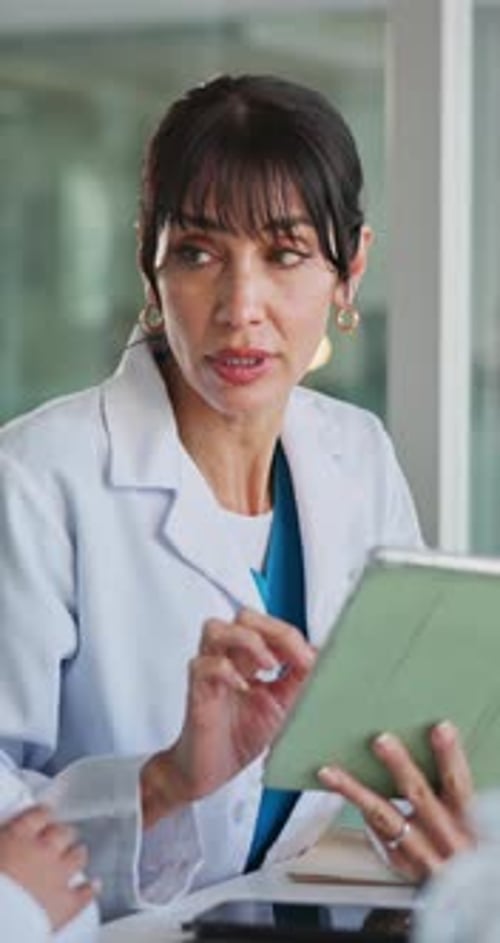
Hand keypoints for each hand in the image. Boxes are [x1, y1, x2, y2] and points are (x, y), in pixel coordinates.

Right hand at [0, 804, 95, 929]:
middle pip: (62, 833)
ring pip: (77, 857)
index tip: (45, 813)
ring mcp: (57, 875)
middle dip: (63, 834)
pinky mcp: (66, 903)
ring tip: (79, 853)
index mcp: (18, 837)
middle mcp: (42, 850)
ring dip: (78, 854)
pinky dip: (89, 889)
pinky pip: (84, 893)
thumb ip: (3, 841)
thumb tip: (4, 840)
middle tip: (63, 835)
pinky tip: (93, 886)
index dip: (43, 814)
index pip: (38, 815)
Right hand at [141, 608, 314, 825]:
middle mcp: (227, 657)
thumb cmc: (239, 736)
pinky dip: (226, 670)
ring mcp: (209, 672)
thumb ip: (298, 681)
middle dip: (273, 629)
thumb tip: (322, 660)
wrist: (210, 771)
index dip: (292, 637)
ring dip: (247, 640)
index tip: (312, 659)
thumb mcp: (282, 706)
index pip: (269, 626)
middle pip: (243, 617)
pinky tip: (244, 687)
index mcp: (248, 658)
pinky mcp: (196, 691)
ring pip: (215, 629)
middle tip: (295, 657)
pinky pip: (203, 665)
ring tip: (269, 665)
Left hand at [318, 721, 473, 882]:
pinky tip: (346, 794)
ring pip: (385, 819)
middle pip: (420, 797)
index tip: (441, 728)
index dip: (450, 757)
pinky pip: (379, 837)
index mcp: (469, 822)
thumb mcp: (473, 818)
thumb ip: (452, 789)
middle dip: (400, 767)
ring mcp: (422, 856)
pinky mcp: (404, 867)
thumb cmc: (468, 846)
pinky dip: (364, 815)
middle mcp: (446, 840)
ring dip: (356, 792)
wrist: (470, 894)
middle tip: (381, 741)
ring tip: (331, 772)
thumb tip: (435, 740)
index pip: (459, 784)